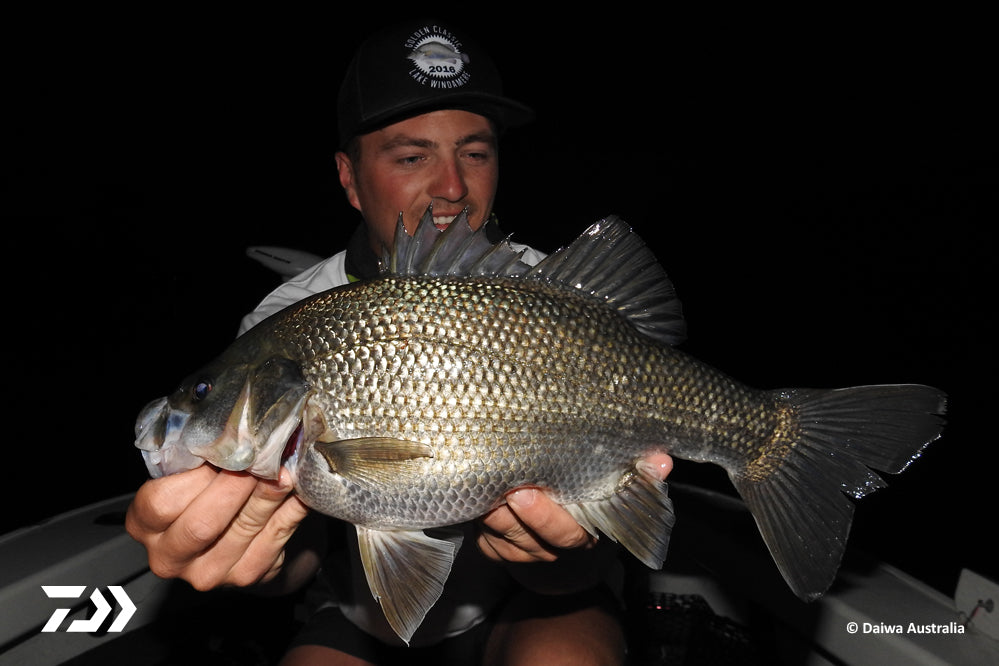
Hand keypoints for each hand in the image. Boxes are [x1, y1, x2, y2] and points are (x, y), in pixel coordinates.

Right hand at [125, 465, 311, 590]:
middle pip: (202, 524)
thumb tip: (233, 434)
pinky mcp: (245, 575)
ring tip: (283, 469)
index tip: (224, 452)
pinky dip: (290, 511)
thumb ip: (197, 458)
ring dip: (268, 495)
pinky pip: (275, 539)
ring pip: (244, 530)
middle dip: (236, 487)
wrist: (227, 533)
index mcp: (144, 525)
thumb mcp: (185, 472)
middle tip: (259, 459)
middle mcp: (170, 557)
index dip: (197, 477)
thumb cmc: (201, 490)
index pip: (163, 503)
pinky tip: (298, 490)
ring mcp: (207, 573)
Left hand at [477, 454, 672, 563]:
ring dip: (486, 509)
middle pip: (518, 534)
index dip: (542, 518)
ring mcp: (514, 554)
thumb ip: (640, 480)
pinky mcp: (490, 548)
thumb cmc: (595, 517)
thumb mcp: (622, 501)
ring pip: (494, 534)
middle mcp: (546, 554)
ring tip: (481, 477)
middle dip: (504, 510)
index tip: (524, 494)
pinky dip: (477, 513)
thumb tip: (662, 460)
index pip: (562, 536)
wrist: (565, 564)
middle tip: (494, 480)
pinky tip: (477, 488)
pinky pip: (480, 534)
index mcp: (581, 540)